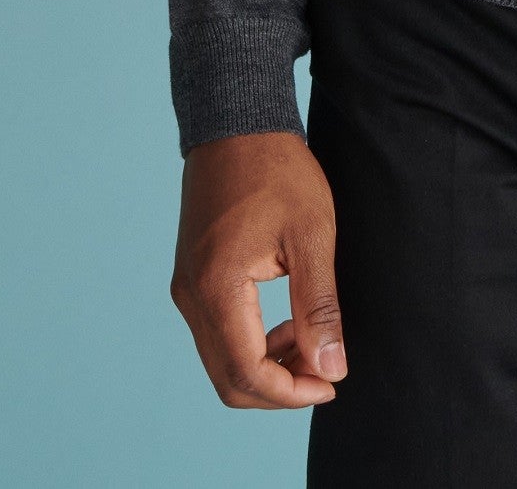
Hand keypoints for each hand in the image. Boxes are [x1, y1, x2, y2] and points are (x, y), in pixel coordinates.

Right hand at [170, 130, 347, 407]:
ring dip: (266, 367)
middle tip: (325, 370)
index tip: (331, 383)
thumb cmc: (277, 171)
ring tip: (311, 343)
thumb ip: (319, 306)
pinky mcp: (190, 278)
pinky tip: (287, 323)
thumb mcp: (312, 235)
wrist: (237, 124)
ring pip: (221, 360)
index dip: (291, 392)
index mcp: (216, 288)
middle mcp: (190, 296)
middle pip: (228, 379)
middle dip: (278, 388)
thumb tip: (332, 368)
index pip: (247, 372)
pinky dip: (252, 343)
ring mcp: (185, 288)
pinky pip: (217, 334)